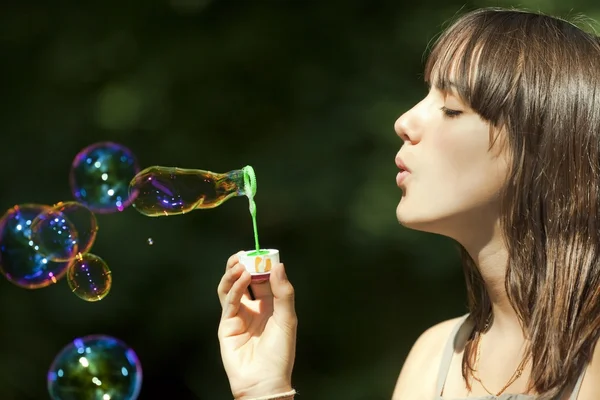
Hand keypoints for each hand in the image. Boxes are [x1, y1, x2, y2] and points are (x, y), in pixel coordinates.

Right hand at [217, 252, 297, 398]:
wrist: (265, 380)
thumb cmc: (280, 353)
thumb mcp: (288, 319)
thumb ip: (283, 292)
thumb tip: (279, 266)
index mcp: (269, 306)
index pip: (263, 279)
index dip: (263, 266)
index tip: (263, 253)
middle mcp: (252, 308)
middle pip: (244, 280)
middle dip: (244, 265)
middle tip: (246, 253)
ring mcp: (238, 315)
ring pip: (231, 287)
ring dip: (234, 273)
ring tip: (240, 262)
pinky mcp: (226, 324)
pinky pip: (229, 301)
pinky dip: (234, 287)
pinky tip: (242, 278)